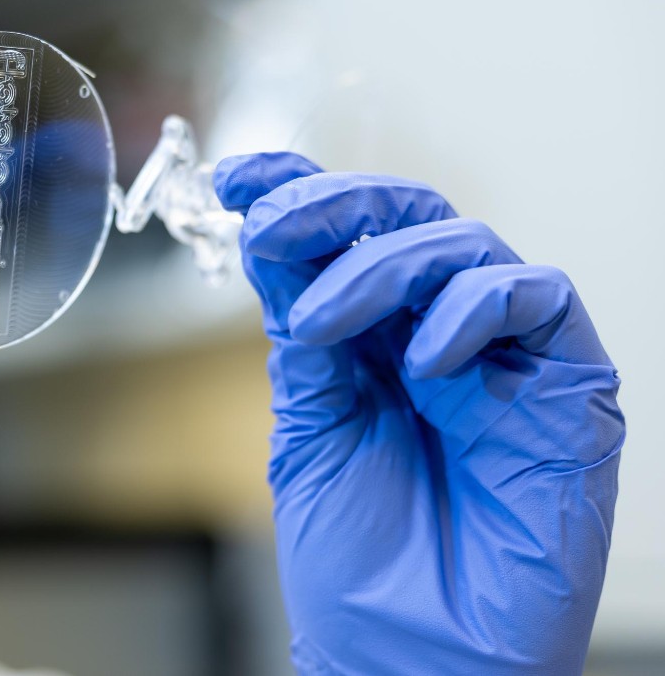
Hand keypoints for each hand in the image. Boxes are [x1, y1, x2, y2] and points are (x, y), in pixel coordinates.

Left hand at [213, 153, 623, 674]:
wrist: (414, 657)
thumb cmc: (359, 562)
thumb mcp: (311, 428)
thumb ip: (304, 337)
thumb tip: (271, 240)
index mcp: (372, 340)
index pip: (344, 239)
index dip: (296, 191)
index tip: (235, 174)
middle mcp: (439, 333)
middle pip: (404, 219)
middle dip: (332, 208)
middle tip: (270, 222)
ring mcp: (505, 355)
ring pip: (462, 243)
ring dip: (380, 267)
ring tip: (319, 323)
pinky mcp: (568, 384)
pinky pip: (536, 295)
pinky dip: (472, 308)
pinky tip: (422, 364)